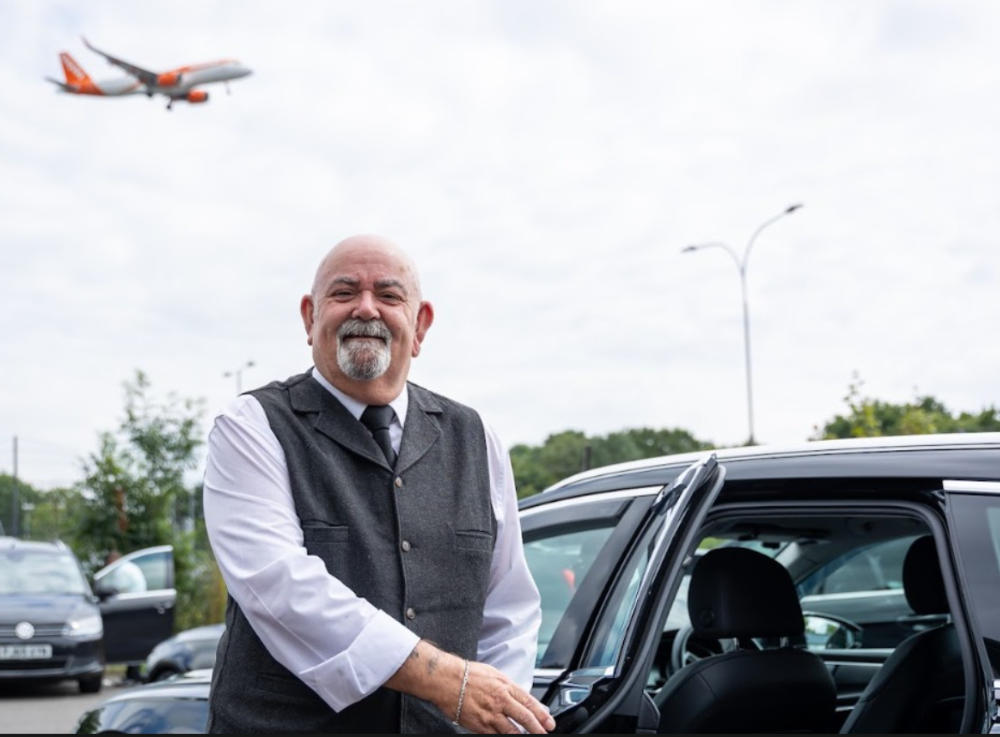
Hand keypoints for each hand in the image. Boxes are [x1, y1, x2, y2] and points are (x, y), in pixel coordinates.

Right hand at [386, 641, 554, 733]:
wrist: (446, 679)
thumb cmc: (468, 674)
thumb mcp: (494, 674)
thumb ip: (509, 687)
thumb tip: (523, 699)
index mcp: (505, 686)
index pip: (529, 702)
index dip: (542, 714)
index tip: (549, 722)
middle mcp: (500, 700)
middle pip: (524, 718)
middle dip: (538, 728)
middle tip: (545, 733)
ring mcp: (489, 714)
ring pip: (512, 731)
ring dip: (522, 735)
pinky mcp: (479, 725)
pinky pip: (495, 735)